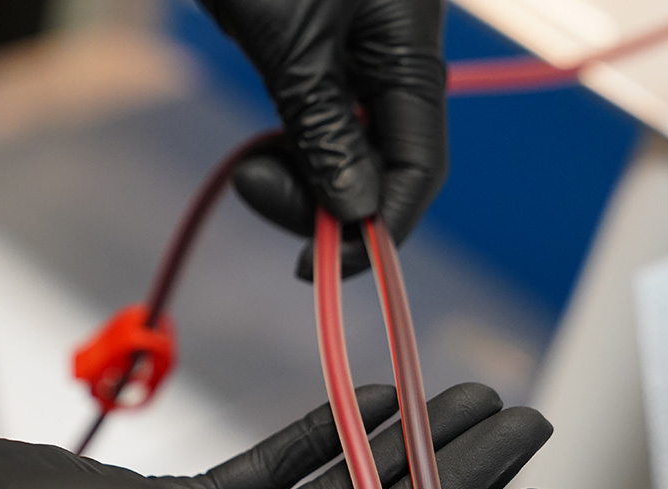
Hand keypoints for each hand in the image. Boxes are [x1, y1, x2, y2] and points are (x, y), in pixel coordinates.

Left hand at [199, 0, 445, 277]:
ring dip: (299, 179)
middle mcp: (395, 59)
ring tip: (248, 171)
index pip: (419, 166)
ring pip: (345, 152)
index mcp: (410, 50)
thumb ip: (325, 128)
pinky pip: (319, 126)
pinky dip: (291, 150)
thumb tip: (356, 212)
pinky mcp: (320, 55)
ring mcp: (359, 57)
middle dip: (323, 201)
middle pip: (381, 166)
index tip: (323, 265)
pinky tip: (259, 153)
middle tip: (255, 191)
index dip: (378, 227)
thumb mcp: (292, 44)